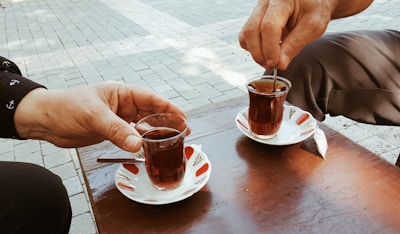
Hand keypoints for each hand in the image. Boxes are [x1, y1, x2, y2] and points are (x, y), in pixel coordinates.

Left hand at [14, 81, 187, 151]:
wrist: (45, 121)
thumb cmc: (66, 108)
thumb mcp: (94, 116)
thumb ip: (117, 130)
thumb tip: (138, 145)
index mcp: (120, 93)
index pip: (150, 98)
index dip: (168, 107)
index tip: (183, 117)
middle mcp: (122, 105)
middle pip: (151, 112)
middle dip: (167, 121)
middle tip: (184, 132)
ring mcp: (117, 118)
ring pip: (143, 125)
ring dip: (156, 133)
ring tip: (173, 141)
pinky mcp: (111, 131)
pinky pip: (131, 136)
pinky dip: (141, 142)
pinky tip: (150, 147)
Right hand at [239, 0, 372, 69]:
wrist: (311, 1)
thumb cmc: (314, 9)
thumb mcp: (313, 26)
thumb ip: (295, 45)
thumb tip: (279, 64)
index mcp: (282, 0)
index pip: (268, 26)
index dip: (270, 49)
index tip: (275, 63)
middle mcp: (266, 2)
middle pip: (252, 31)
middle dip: (260, 54)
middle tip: (272, 65)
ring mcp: (258, 9)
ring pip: (246, 34)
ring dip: (255, 52)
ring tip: (270, 59)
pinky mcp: (254, 18)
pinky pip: (245, 35)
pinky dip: (253, 48)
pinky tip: (266, 50)